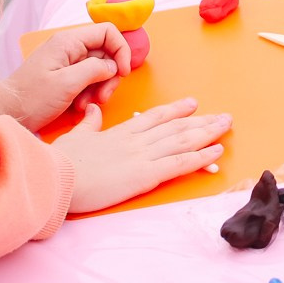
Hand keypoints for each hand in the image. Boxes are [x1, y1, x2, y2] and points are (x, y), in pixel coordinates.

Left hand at [0, 23, 130, 131]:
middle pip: (106, 53)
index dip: (121, 50)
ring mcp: (67, 63)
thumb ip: (94, 69)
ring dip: (99, 88)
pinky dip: (88, 95)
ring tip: (86, 104)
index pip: (107, 32)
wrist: (7, 113)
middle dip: (109, 76)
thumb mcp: (66, 83)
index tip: (123, 72)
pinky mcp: (65, 78)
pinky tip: (78, 107)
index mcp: (68, 42)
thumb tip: (112, 66)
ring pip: (99, 70)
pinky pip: (87, 82)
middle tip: (102, 96)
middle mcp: (69, 49)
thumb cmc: (30, 98)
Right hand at [54, 97, 232, 212]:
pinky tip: (217, 151)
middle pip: (175, 126)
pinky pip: (180, 163)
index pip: (154, 117)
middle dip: (201, 120)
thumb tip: (92, 110)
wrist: (56, 178)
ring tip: (226, 126)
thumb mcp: (74, 137)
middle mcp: (135, 140)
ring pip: (183, 140)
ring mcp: (142, 156)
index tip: (192, 104)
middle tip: (222, 115)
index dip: (176, 110)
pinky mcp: (145, 175)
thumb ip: (88, 124)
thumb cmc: (60, 162)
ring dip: (208, 132)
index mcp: (119, 132)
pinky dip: (201, 156)